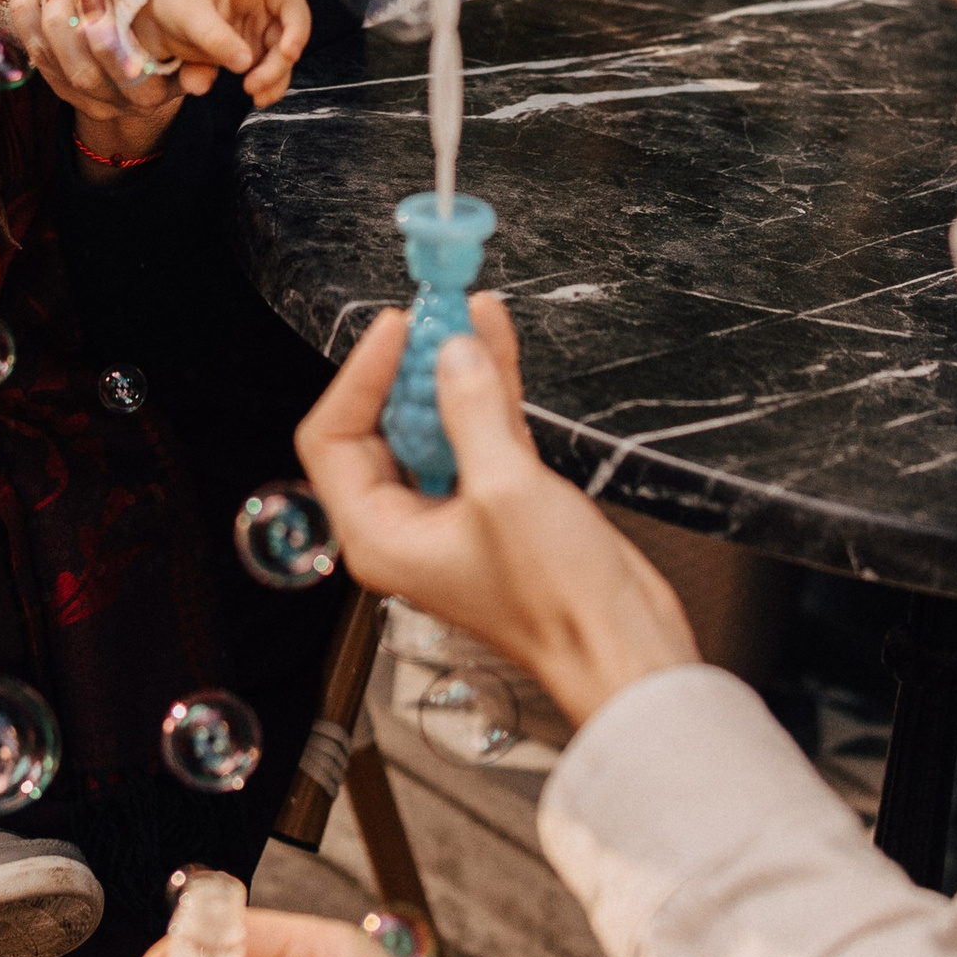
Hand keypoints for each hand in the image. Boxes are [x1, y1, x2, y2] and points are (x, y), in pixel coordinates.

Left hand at [0, 0, 186, 169]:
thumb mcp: (192, 43)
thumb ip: (194, 40)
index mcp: (153, 93)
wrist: (151, 78)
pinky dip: (25, 19)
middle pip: (83, 75)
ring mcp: (85, 98)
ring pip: (52, 65)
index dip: (108, 44)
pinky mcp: (61, 88)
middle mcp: (117, 102)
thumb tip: (187, 33)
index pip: (129, 78)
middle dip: (65, 27)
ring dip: (37, 17)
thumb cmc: (174, 43)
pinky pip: (35, 57)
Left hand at [133, 0, 311, 106]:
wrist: (162, 24)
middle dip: (287, 49)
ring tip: (255, 93)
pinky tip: (260, 98)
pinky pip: (272, 71)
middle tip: (268, 72)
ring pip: (284, 52)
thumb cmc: (178, 3)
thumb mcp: (189, 17)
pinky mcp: (255, 53)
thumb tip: (245, 63)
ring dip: (277, 75)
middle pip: (291, 21)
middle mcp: (261, 2)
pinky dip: (269, 87)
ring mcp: (261, 29)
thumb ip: (214, 38)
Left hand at [297, 299, 699, 726]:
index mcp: (378, 535)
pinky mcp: (496, 503)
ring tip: (463, 309)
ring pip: (433, 423)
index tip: (396, 329)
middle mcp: (404, 524)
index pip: (333, 438)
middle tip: (431, 314)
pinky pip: (476, 431)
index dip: (359, 376)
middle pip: (380, 425)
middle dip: (407, 366)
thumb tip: (453, 352)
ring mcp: (450, 512)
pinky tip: (494, 337)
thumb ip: (473, 411)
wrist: (622, 647)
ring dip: (450, 366)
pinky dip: (486, 387)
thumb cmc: (558, 603)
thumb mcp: (507, 492)